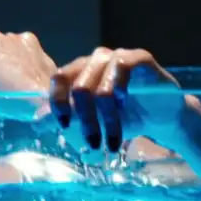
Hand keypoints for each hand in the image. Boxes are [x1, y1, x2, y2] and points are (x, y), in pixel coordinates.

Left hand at [50, 47, 182, 151]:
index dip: (57, 103)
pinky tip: (122, 104)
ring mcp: (119, 57)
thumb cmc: (128, 117)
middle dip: (86, 121)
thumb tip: (37, 121)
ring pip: (101, 86)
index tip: (63, 126)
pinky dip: (118, 86)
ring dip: (106, 118)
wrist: (163, 117)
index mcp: (82, 71)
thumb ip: (67, 117)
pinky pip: (123, 65)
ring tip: (112, 140)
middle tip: (93, 144)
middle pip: (79, 88)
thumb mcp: (95, 121)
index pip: (60, 79)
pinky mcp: (140, 58)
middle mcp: (97, 61)